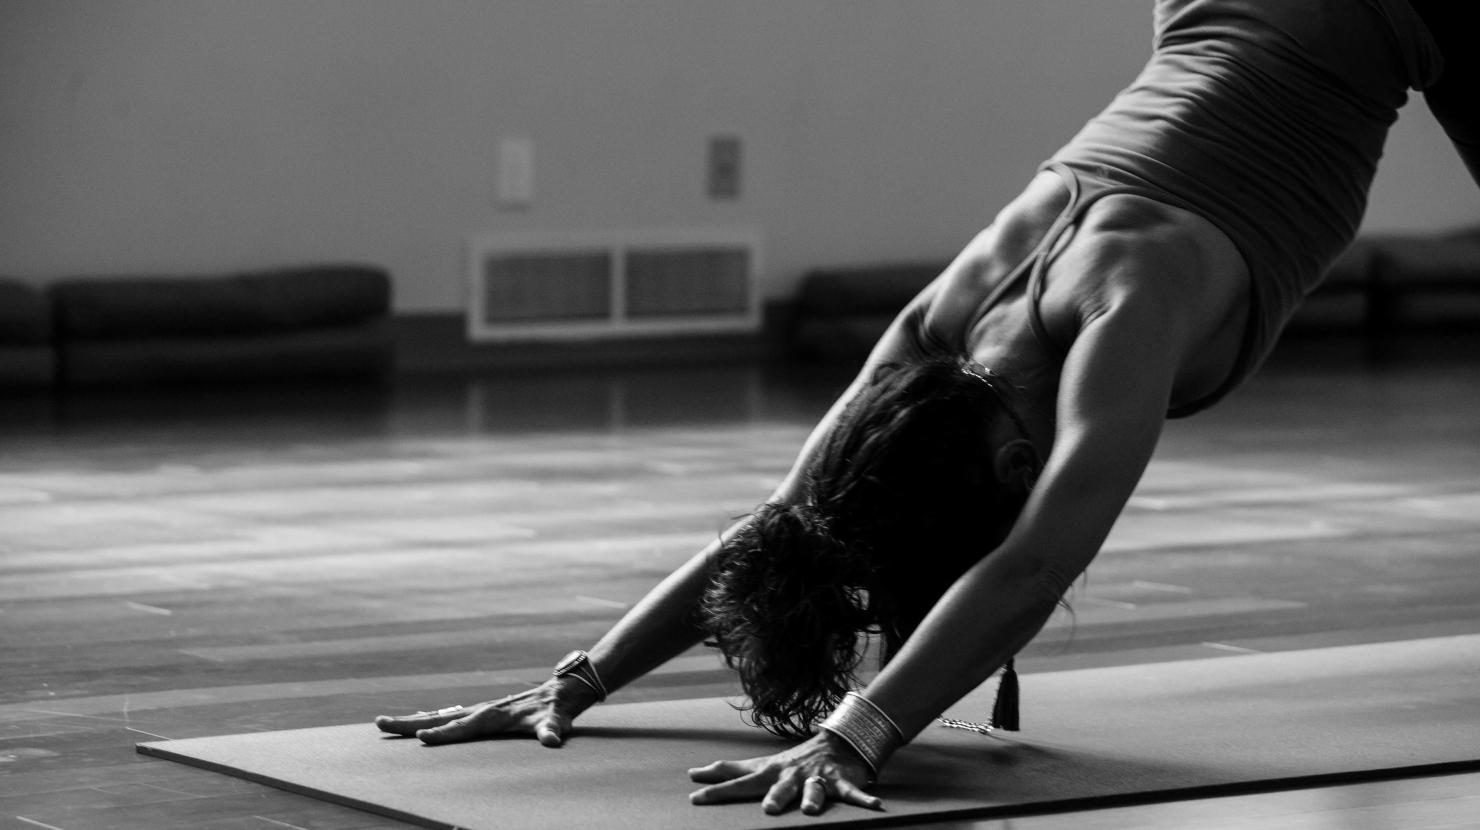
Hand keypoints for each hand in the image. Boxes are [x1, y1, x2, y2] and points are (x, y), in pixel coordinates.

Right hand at [374, 677, 595, 746]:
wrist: (562, 691)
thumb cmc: (557, 710)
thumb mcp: (556, 722)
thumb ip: (552, 731)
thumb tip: (552, 740)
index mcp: (494, 716)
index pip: (463, 727)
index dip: (444, 734)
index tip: (422, 738)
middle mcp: (482, 710)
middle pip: (440, 718)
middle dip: (410, 723)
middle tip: (380, 723)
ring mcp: (480, 710)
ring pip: (440, 716)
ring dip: (413, 720)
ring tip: (385, 723)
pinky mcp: (482, 712)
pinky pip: (449, 717)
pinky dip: (429, 719)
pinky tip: (418, 723)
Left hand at [688, 731, 883, 815]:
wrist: (835, 742)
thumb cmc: (791, 762)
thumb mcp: (760, 765)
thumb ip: (729, 771)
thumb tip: (694, 774)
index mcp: (770, 773)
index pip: (740, 782)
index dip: (718, 791)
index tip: (695, 799)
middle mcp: (792, 774)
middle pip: (780, 786)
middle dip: (775, 797)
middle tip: (767, 810)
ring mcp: (817, 777)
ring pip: (815, 789)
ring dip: (813, 798)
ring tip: (811, 809)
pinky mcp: (841, 781)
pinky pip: (852, 792)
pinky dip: (864, 799)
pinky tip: (875, 807)